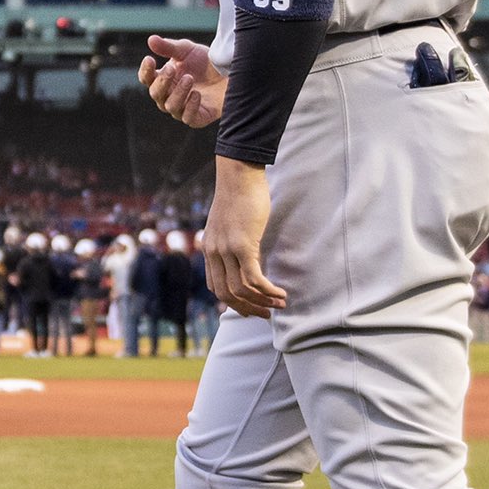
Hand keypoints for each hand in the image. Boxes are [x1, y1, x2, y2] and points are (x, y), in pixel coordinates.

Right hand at [138, 35, 226, 127]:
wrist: (230, 72)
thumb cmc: (206, 62)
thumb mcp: (187, 50)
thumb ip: (169, 47)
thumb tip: (151, 39)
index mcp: (164, 79)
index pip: (147, 79)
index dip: (145, 71)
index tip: (149, 59)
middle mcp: (169, 96)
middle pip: (155, 94)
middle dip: (162, 81)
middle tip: (172, 69)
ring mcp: (182, 108)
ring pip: (170, 106)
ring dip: (178, 92)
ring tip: (189, 78)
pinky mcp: (198, 118)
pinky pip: (188, 117)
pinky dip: (190, 106)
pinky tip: (197, 94)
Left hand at [202, 158, 286, 317]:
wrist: (239, 174)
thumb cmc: (239, 195)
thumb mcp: (229, 224)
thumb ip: (231, 242)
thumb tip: (245, 257)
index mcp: (209, 249)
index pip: (215, 287)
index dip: (233, 303)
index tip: (250, 307)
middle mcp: (213, 252)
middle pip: (226, 294)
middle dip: (248, 308)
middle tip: (267, 313)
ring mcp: (226, 250)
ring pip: (241, 290)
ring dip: (262, 301)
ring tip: (280, 303)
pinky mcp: (242, 245)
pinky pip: (254, 278)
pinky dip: (268, 290)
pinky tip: (280, 292)